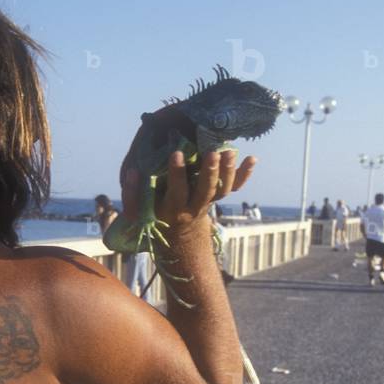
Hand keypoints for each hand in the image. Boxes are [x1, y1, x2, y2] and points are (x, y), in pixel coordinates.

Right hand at [122, 150, 256, 236]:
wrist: (176, 231)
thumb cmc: (152, 210)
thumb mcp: (137, 208)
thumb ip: (131, 193)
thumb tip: (132, 172)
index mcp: (171, 208)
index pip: (176, 191)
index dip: (176, 174)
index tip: (176, 153)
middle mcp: (192, 207)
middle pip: (204, 192)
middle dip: (209, 173)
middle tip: (212, 153)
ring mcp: (207, 203)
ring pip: (221, 190)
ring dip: (227, 172)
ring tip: (229, 151)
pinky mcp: (217, 197)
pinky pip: (233, 188)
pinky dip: (244, 175)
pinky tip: (252, 158)